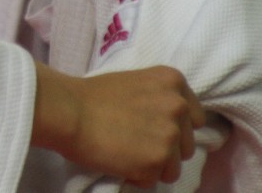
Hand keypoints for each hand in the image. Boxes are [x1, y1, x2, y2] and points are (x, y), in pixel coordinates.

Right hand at [33, 63, 203, 186]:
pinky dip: (136, 176)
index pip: (194, 117)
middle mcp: (178, 107)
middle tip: (133, 141)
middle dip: (164, 148)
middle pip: (186, 144)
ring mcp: (170, 135)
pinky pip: (152, 180)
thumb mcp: (133, 83)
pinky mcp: (157, 161)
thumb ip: (157, 98)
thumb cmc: (90, 95)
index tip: (152, 127)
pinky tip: (117, 160)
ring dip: (152, 165)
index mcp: (173, 82)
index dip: (174, 126)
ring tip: (124, 152)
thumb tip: (166, 125)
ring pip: (172, 167)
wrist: (67, 110)